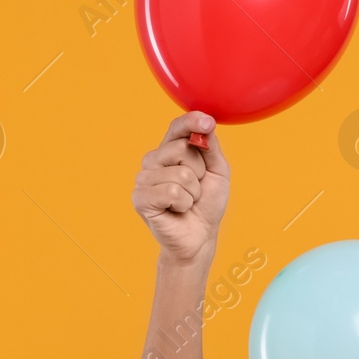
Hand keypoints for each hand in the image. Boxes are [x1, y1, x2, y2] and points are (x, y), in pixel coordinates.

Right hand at [131, 111, 230, 263]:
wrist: (199, 237)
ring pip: (180, 173)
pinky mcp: (141, 198)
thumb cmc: (206, 204)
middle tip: (195, 188)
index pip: (177, 127)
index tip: (208, 123)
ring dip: (193, 192)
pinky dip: (184, 203)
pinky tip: (178, 210)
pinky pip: (172, 192)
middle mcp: (153, 161)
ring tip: (187, 202)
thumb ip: (211, 147)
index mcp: (170, 150)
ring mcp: (144, 179)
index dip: (192, 121)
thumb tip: (205, 124)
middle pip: (181, 148)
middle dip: (199, 171)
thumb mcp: (217, 172)